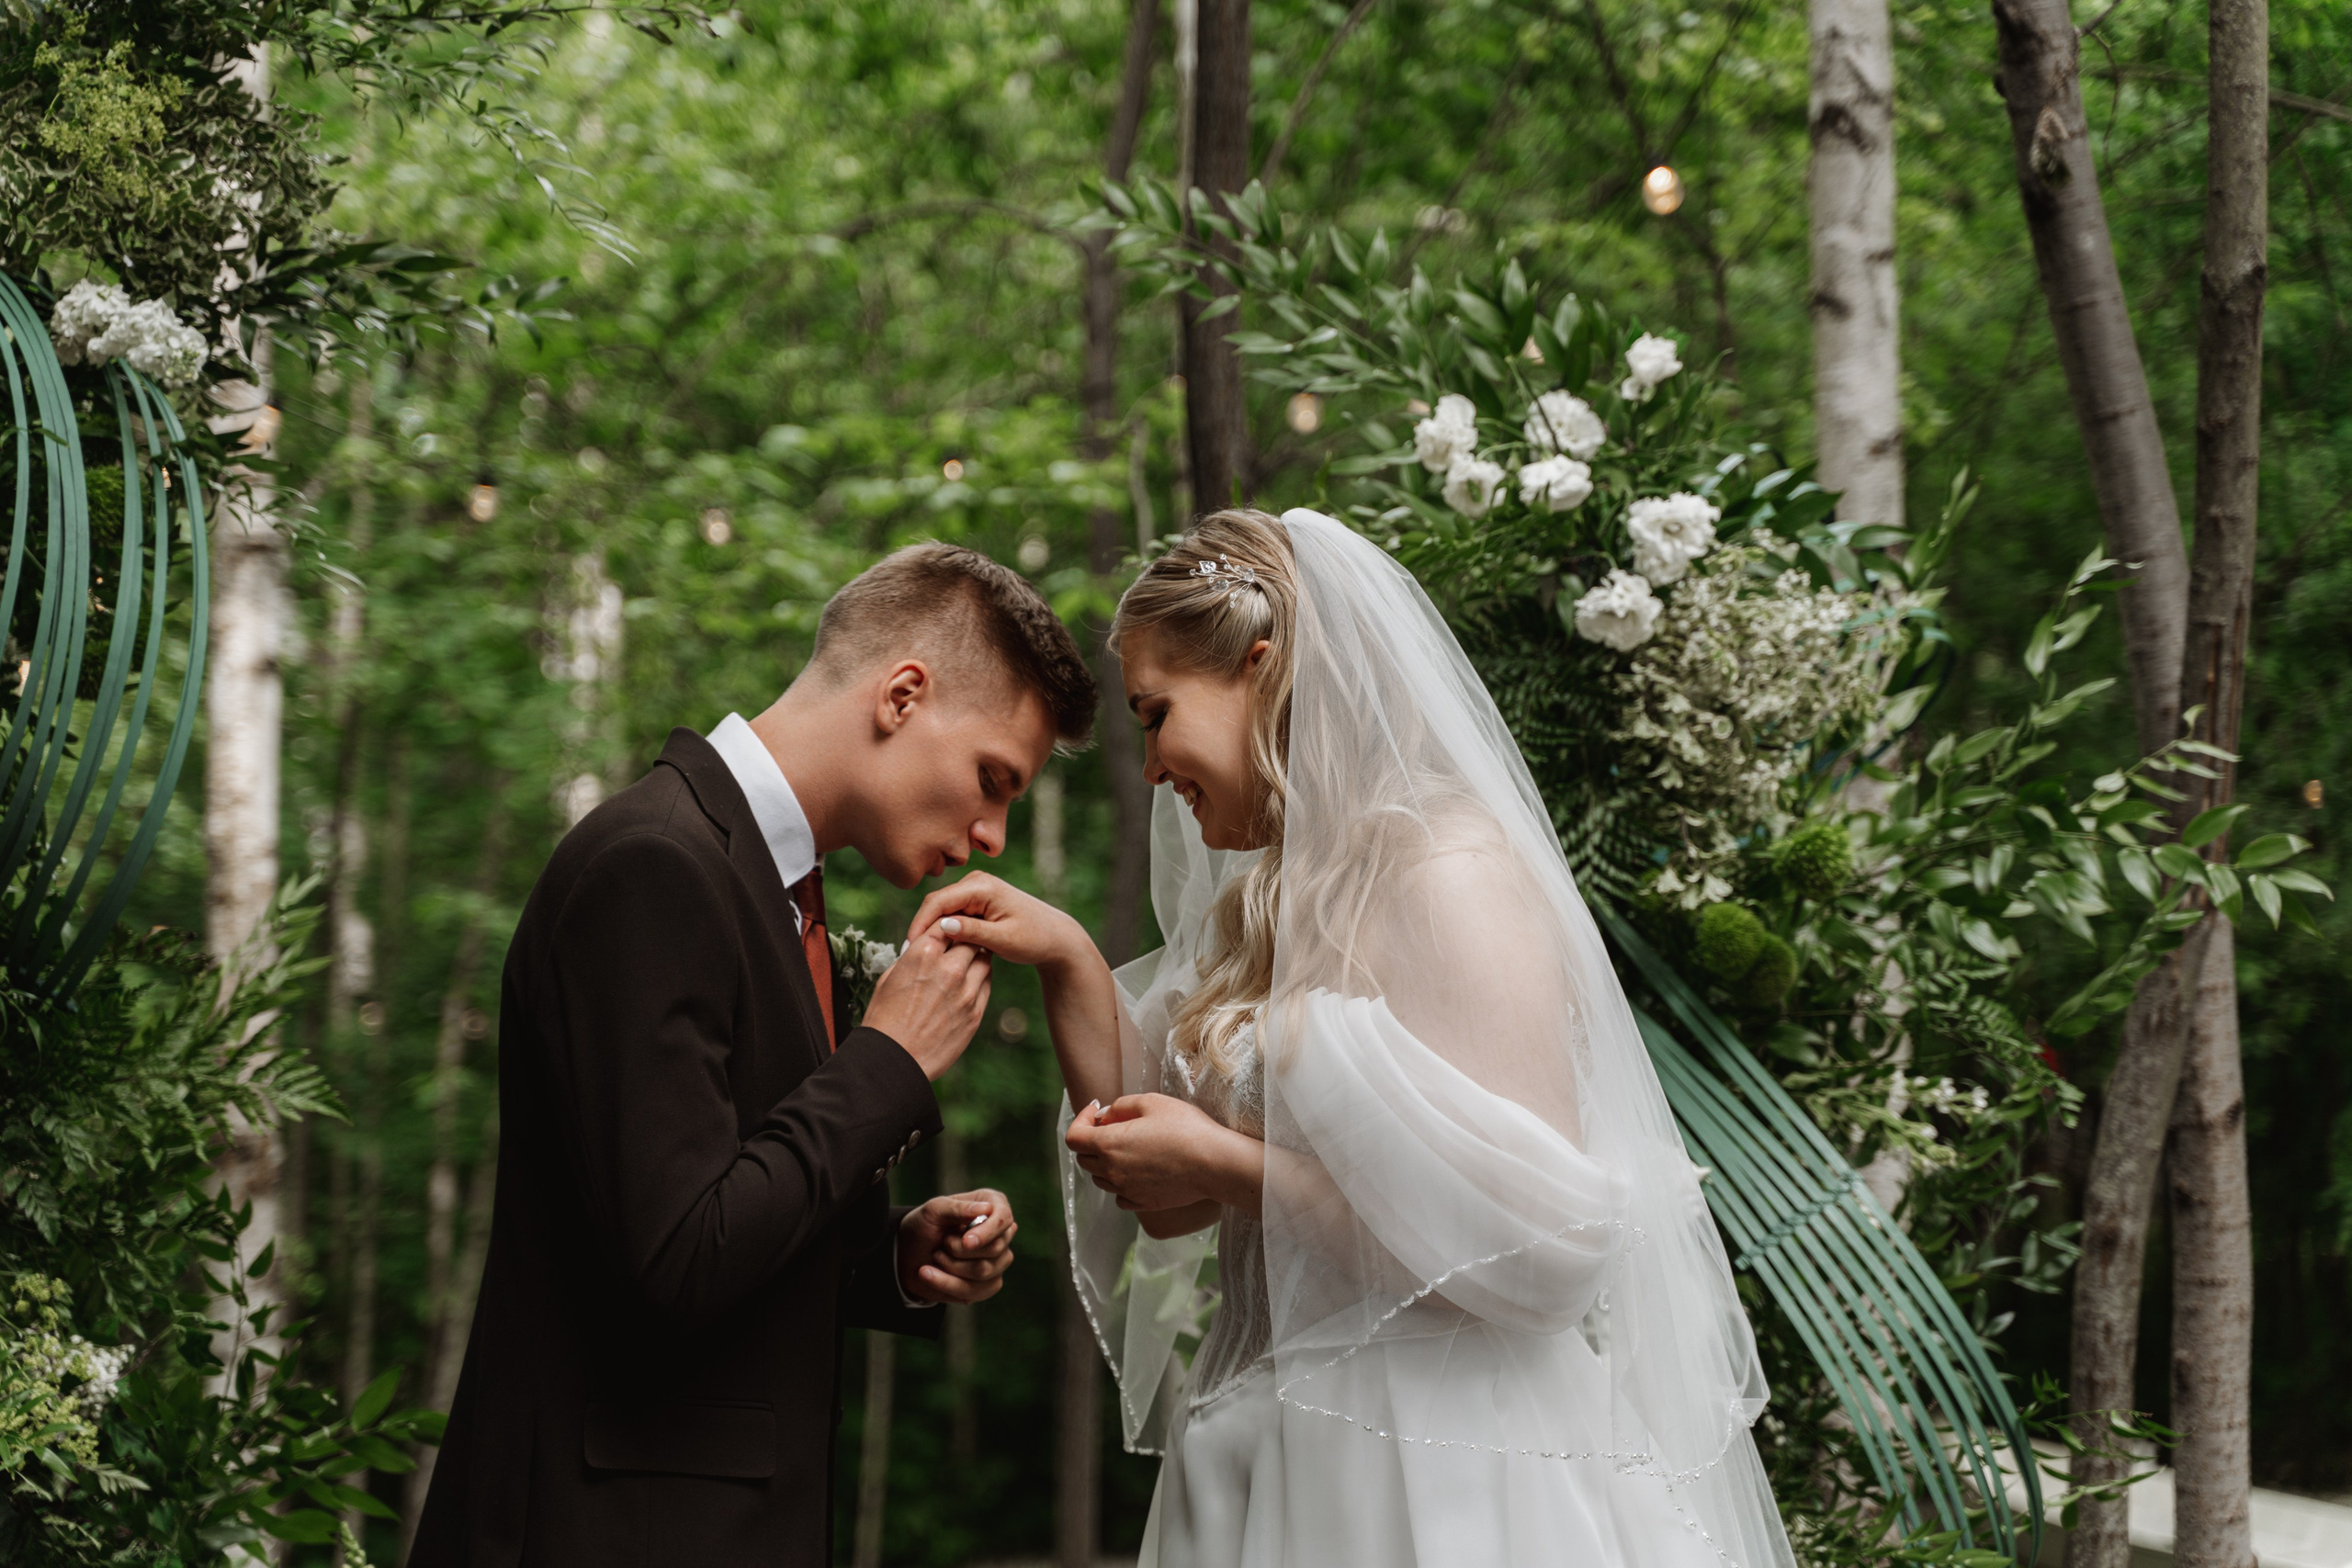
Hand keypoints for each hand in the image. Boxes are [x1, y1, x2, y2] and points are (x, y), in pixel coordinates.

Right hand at [863, 925, 989, 1080]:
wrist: (894, 1060)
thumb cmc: (884, 1019)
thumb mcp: (889, 979)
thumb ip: (911, 959)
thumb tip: (922, 949)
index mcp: (923, 955)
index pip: (945, 924)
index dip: (946, 925)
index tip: (946, 929)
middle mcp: (949, 968)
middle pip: (970, 939)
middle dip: (965, 938)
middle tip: (961, 942)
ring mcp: (966, 991)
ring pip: (984, 960)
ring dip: (976, 957)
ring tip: (967, 962)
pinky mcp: (975, 1012)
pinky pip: (986, 984)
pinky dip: (980, 979)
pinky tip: (969, 983)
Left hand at [896, 1189, 1016, 1304]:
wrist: (909, 1254)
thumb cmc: (924, 1226)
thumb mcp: (933, 1211)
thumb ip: (958, 1208)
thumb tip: (988, 1209)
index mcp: (993, 1205)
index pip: (1004, 1219)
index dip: (987, 1232)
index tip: (966, 1242)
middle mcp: (1001, 1233)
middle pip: (995, 1248)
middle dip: (958, 1250)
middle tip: (941, 1243)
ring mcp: (998, 1260)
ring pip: (984, 1271)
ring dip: (951, 1266)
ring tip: (936, 1256)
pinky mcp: (989, 1284)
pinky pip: (977, 1291)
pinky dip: (948, 1284)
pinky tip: (931, 1275)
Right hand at [910, 871, 1088, 970]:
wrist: (1056, 937)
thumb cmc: (1035, 939)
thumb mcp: (1003, 940)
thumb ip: (973, 932)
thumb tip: (942, 926)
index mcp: (983, 887)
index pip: (938, 901)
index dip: (920, 924)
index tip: (908, 949)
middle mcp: (976, 882)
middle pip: (936, 904)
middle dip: (923, 928)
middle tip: (909, 957)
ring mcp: (976, 889)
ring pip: (942, 910)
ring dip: (932, 930)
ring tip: (921, 956)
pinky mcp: (977, 900)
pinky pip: (952, 914)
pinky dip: (945, 930)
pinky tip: (938, 951)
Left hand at [1064, 1094, 1260, 1212]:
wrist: (1214, 1164)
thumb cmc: (1185, 1128)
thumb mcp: (1151, 1102)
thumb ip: (1120, 1106)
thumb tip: (1104, 1116)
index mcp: (1109, 1144)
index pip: (1073, 1137)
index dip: (1080, 1120)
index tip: (1096, 1112)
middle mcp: (1112, 1171)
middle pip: (1084, 1159)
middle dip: (1092, 1140)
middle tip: (1114, 1126)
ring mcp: (1126, 1190)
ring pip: (1101, 1179)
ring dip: (1106, 1162)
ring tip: (1129, 1147)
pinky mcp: (1142, 1203)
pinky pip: (1119, 1195)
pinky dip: (1121, 1183)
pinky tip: (1139, 1170)